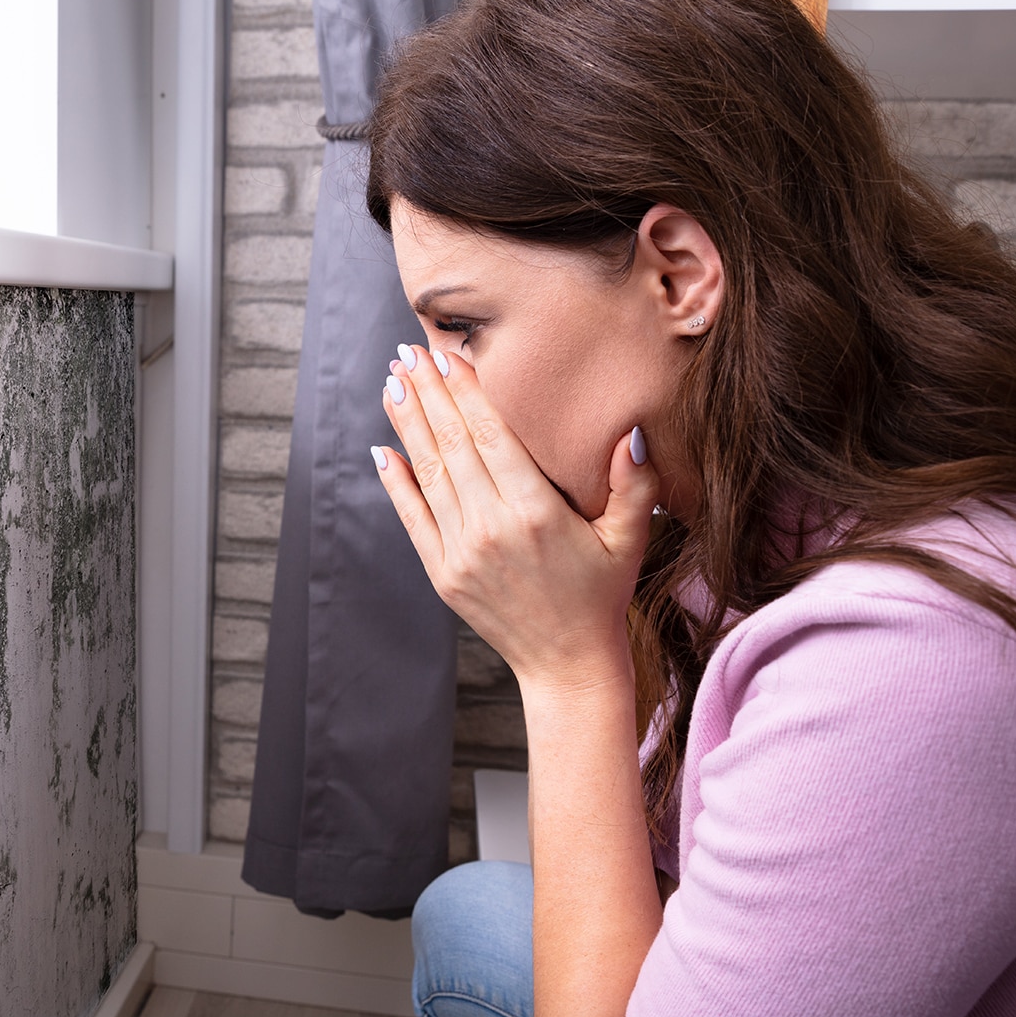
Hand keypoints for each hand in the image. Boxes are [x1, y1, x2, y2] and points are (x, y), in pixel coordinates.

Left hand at [373, 345, 658, 694]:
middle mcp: (492, 528)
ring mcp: (462, 552)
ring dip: (407, 425)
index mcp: (537, 512)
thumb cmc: (602, 594)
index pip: (492, 435)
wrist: (568, 664)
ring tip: (393, 383)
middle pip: (452, 445)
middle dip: (428, 394)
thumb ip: (633, 482)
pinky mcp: (442, 574)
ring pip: (428, 474)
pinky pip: (412, 518)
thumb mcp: (630, 536)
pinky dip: (395, 482)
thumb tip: (628, 430)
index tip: (446, 354)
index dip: (465, 391)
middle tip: (407, 352)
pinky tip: (382, 448)